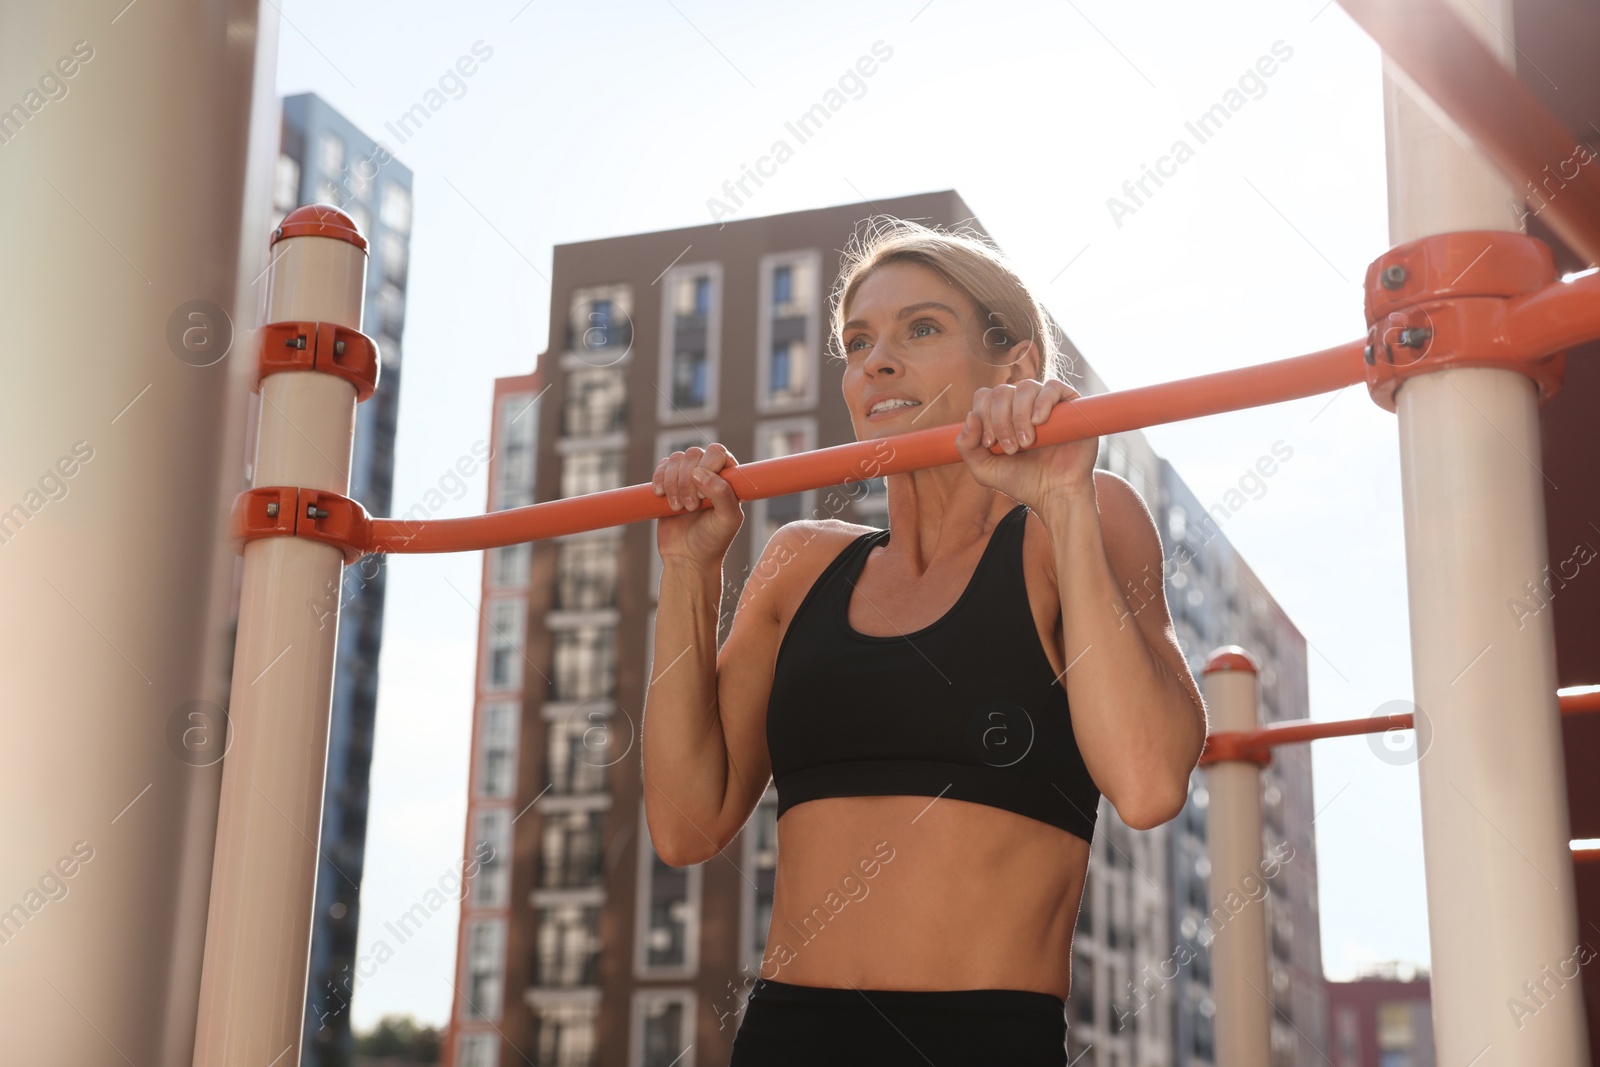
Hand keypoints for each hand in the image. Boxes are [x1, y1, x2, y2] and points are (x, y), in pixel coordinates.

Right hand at [652, 443, 743, 567]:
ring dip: (673, 483)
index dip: (707, 469)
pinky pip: (662, 466)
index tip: (704, 497)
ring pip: (676, 458)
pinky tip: (661, 496)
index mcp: (729, 478)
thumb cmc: (713, 540)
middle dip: (687, 481)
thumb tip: (699, 473)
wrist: (687, 557)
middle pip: (694, 453)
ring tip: (678, 507)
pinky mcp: (669, 482)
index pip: (717, 452)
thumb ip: (722, 494)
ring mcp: (688, 476)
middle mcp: (710, 472)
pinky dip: (659, 479)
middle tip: (691, 507)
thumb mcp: (727, 520)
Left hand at [954, 379, 1096, 510]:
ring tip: (1026, 442)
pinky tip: (1039, 422)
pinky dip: (1042, 402)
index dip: (982, 416)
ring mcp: (1046, 403)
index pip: (984, 397)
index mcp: (1001, 415)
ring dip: (1020, 416)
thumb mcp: (984, 469)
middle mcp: (1022, 405)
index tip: (989, 443)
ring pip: (1025, 387)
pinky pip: (1053, 387)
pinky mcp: (1070, 405)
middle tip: (1010, 449)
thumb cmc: (1022, 481)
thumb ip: (966, 446)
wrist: (1055, 494)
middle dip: (1000, 420)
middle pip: (1001, 391)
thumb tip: (970, 416)